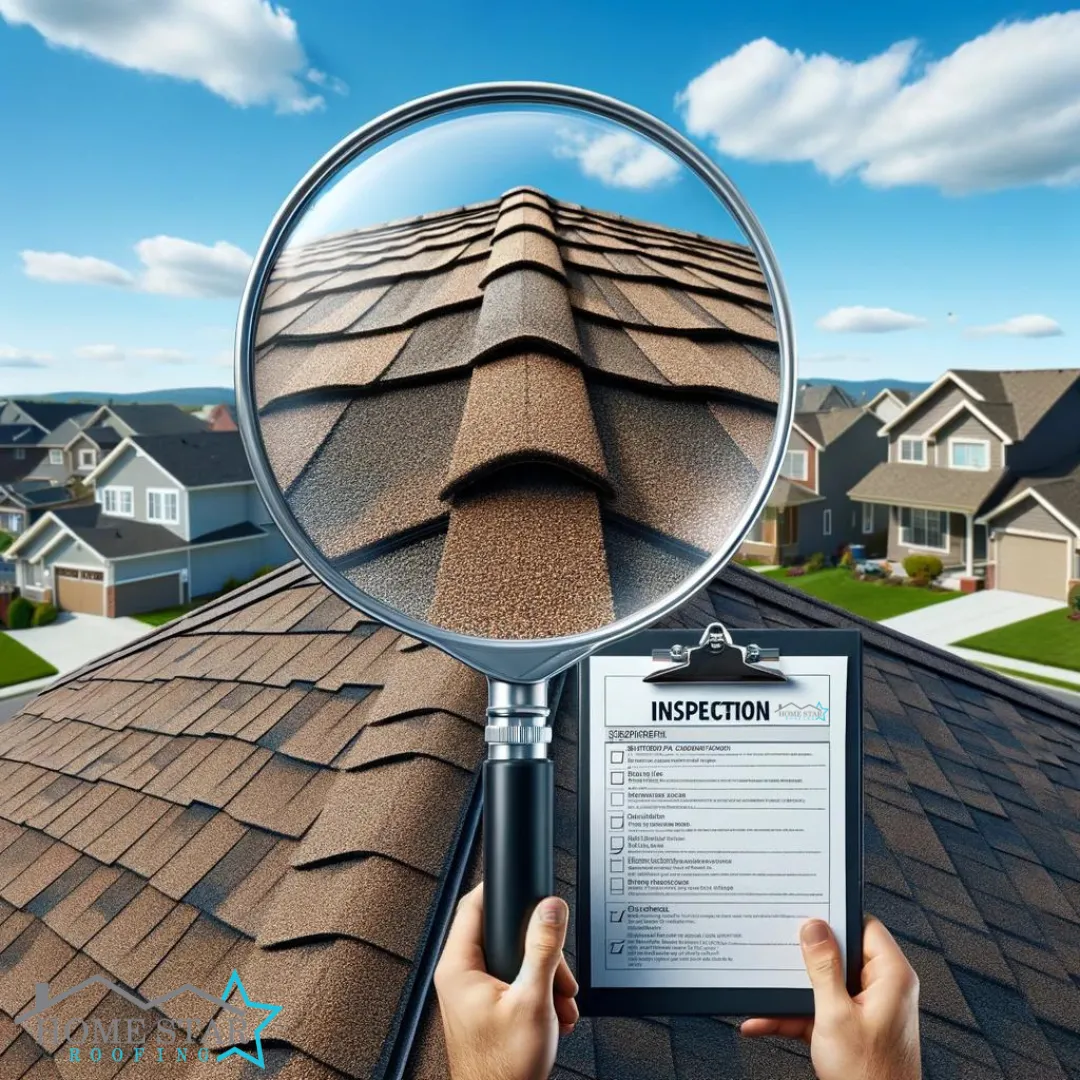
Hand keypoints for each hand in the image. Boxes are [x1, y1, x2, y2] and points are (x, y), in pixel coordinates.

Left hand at [434, 884, 578, 1079]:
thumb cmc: (504, 1069)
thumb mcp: (532, 1000)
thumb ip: (542, 949)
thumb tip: (550, 909)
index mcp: (458, 967)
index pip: (474, 906)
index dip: (502, 892)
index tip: (527, 888)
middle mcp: (460, 977)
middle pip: (502, 934)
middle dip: (539, 951)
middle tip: (558, 970)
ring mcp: (472, 994)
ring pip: (513, 961)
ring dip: (544, 977)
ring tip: (560, 999)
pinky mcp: (485, 1009)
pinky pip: (513, 983)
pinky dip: (537, 994)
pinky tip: (553, 1012)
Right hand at [741, 917, 920, 1079]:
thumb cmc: (869, 1076)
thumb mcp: (836, 1015)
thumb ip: (824, 967)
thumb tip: (814, 927)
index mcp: (891, 977)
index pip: (865, 927)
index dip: (836, 918)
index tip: (807, 914)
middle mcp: (883, 989)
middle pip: (840, 955)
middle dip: (804, 956)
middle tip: (778, 946)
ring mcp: (866, 1010)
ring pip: (824, 984)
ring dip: (792, 991)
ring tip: (764, 987)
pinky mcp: (850, 1029)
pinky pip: (819, 1010)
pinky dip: (793, 1015)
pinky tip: (764, 1019)